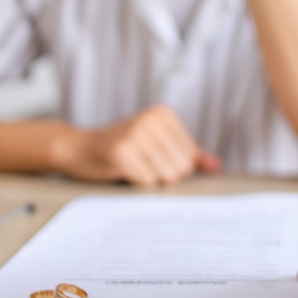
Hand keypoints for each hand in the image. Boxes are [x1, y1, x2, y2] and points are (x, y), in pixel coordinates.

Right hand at [60, 104, 220, 185]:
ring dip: (149, 179)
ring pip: (166, 177)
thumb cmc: (123, 148)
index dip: (173, 167)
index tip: (152, 157)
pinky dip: (136, 182)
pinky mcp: (120, 152)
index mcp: (164, 114)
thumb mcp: (157, 144)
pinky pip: (146, 181)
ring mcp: (135, 134)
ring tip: (133, 166)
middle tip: (142, 164)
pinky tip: (123, 170)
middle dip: (163, 175)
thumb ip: (188, 154)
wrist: (80, 148)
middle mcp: (151, 119)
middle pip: (181, 169)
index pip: (190, 158)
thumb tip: (216, 166)